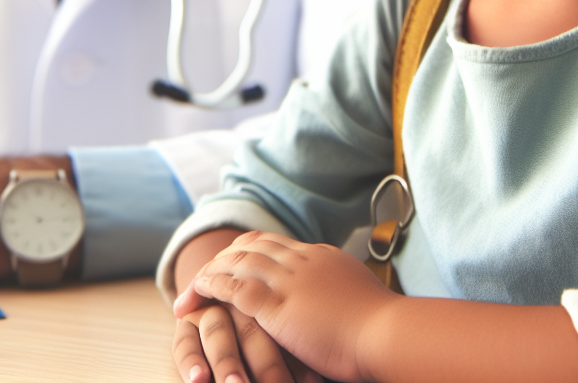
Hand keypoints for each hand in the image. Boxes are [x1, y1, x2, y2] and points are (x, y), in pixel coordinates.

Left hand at [175, 231, 396, 382]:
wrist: (386, 333)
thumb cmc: (381, 328)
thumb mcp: (358, 298)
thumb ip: (338, 294)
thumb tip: (337, 303)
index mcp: (320, 257)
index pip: (276, 244)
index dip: (249, 251)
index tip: (232, 261)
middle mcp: (301, 260)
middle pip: (251, 246)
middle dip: (223, 258)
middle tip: (203, 274)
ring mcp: (288, 279)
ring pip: (237, 262)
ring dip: (210, 274)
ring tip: (190, 290)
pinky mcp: (276, 304)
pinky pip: (234, 288)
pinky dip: (212, 287)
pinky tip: (198, 294)